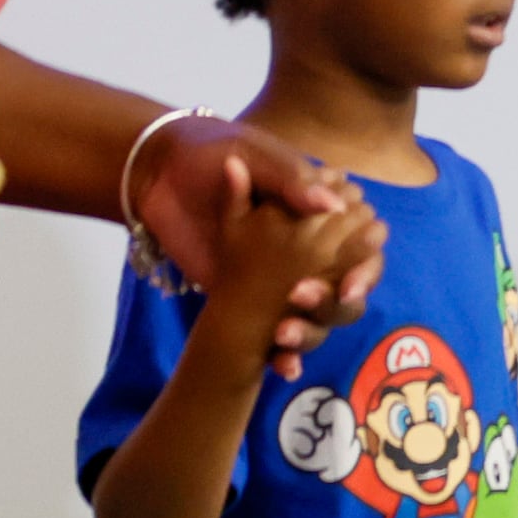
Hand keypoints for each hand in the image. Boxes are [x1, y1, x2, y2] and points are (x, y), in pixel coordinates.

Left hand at [133, 113, 378, 375]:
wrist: (152, 175)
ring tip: (284, 336)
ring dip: (309, 331)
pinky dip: (283, 354)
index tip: (350, 287)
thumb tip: (335, 206)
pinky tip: (283, 365)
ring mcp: (280, 276)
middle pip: (346, 287)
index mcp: (320, 208)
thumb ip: (292, 179)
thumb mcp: (252, 154)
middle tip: (305, 303)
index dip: (365, 267)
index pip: (364, 244)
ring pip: (317, 317)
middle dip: (335, 304)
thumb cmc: (208, 152)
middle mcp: (309, 246)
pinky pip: (276, 334)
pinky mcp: (249, 299)